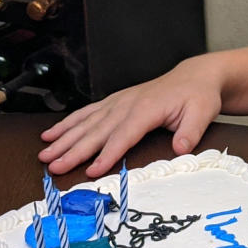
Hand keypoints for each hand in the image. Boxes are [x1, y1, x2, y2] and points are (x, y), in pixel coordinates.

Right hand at [39, 55, 226, 176]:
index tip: (92, 171)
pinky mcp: (115, 101)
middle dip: (74, 150)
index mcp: (147, 108)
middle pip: (97, 131)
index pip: (124, 135)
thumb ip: (191, 131)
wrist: (194, 77)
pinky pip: (87, 112)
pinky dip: (68, 123)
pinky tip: (51, 133)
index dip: (108, 153)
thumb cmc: (198, 97)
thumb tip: (181, 148)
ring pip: (86, 122)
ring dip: (64, 138)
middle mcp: (127, 104)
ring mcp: (118, 101)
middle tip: (53, 166)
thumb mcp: (203, 113)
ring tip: (44, 153)